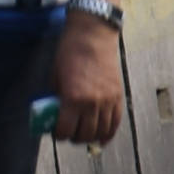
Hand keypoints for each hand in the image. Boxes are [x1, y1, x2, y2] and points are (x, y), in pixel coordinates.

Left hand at [52, 19, 124, 146]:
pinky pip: (116, 123)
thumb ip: (57, 96)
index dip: (58, 134)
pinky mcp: (118, 97)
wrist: (93, 35)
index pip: (66, 130)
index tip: (56, 132)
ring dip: (90, 137)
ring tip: (83, 134)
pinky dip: (109, 133)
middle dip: (74, 137)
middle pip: (84, 135)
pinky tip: (102, 137)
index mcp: (73, 98)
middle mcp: (92, 103)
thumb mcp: (55, 75)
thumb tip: (55, 112)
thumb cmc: (70, 52)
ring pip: (101, 132)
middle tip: (68, 133)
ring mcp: (108, 101)